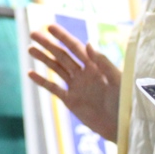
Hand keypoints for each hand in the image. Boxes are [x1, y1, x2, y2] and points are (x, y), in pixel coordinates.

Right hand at [28, 23, 120, 141]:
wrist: (122, 127)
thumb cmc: (125, 102)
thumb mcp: (116, 80)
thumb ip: (103, 62)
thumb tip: (88, 43)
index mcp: (95, 66)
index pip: (76, 47)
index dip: (63, 36)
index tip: (50, 26)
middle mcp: (84, 73)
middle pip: (62, 55)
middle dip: (48, 44)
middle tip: (33, 33)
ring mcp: (76, 86)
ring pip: (56, 68)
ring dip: (43, 58)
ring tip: (30, 49)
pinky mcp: (71, 101)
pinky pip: (54, 88)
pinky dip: (42, 81)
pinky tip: (30, 74)